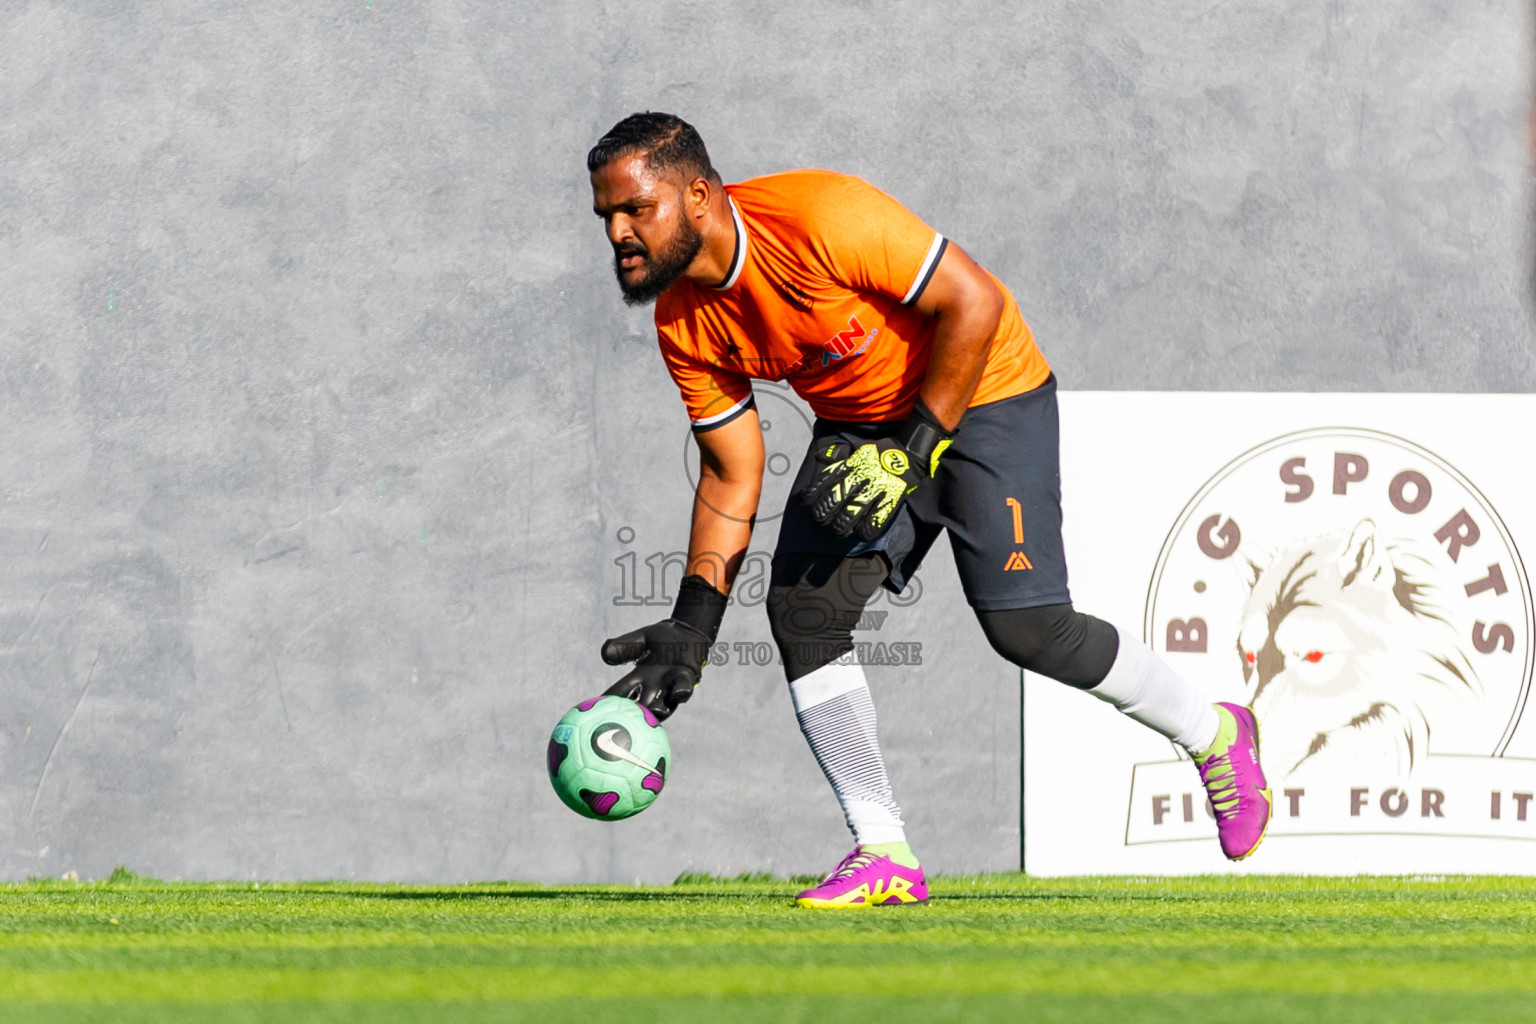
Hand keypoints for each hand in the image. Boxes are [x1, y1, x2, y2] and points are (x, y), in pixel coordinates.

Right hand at [601, 614, 716, 721]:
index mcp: (640, 677)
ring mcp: (671, 685)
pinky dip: (681, 692)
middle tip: (619, 724)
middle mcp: (654, 685)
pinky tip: (679, 693)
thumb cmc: (664, 639)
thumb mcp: (642, 639)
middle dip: (629, 715)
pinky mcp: (687, 678)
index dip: (607, 702)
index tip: (593, 711)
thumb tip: (605, 654)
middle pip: (639, 705)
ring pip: (662, 703)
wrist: (689, 633)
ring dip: (656, 709)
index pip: (620, 692)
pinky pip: (684, 688)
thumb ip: (625, 646)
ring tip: (652, 712)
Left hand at [800, 400, 953, 540]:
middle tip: (822, 519)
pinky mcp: (889, 500)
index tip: (808, 501)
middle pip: (833, 500)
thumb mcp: (857, 448)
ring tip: (839, 530)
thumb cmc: (879, 452)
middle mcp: (859, 478)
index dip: (813, 493)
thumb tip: (819, 456)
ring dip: (841, 526)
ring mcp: (874, 490)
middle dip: (823, 513)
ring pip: (850, 514)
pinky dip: (866, 530)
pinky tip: (861, 534)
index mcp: (850, 465)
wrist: (907, 452)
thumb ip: (837, 454)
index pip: (824, 481)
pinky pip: (874, 520)